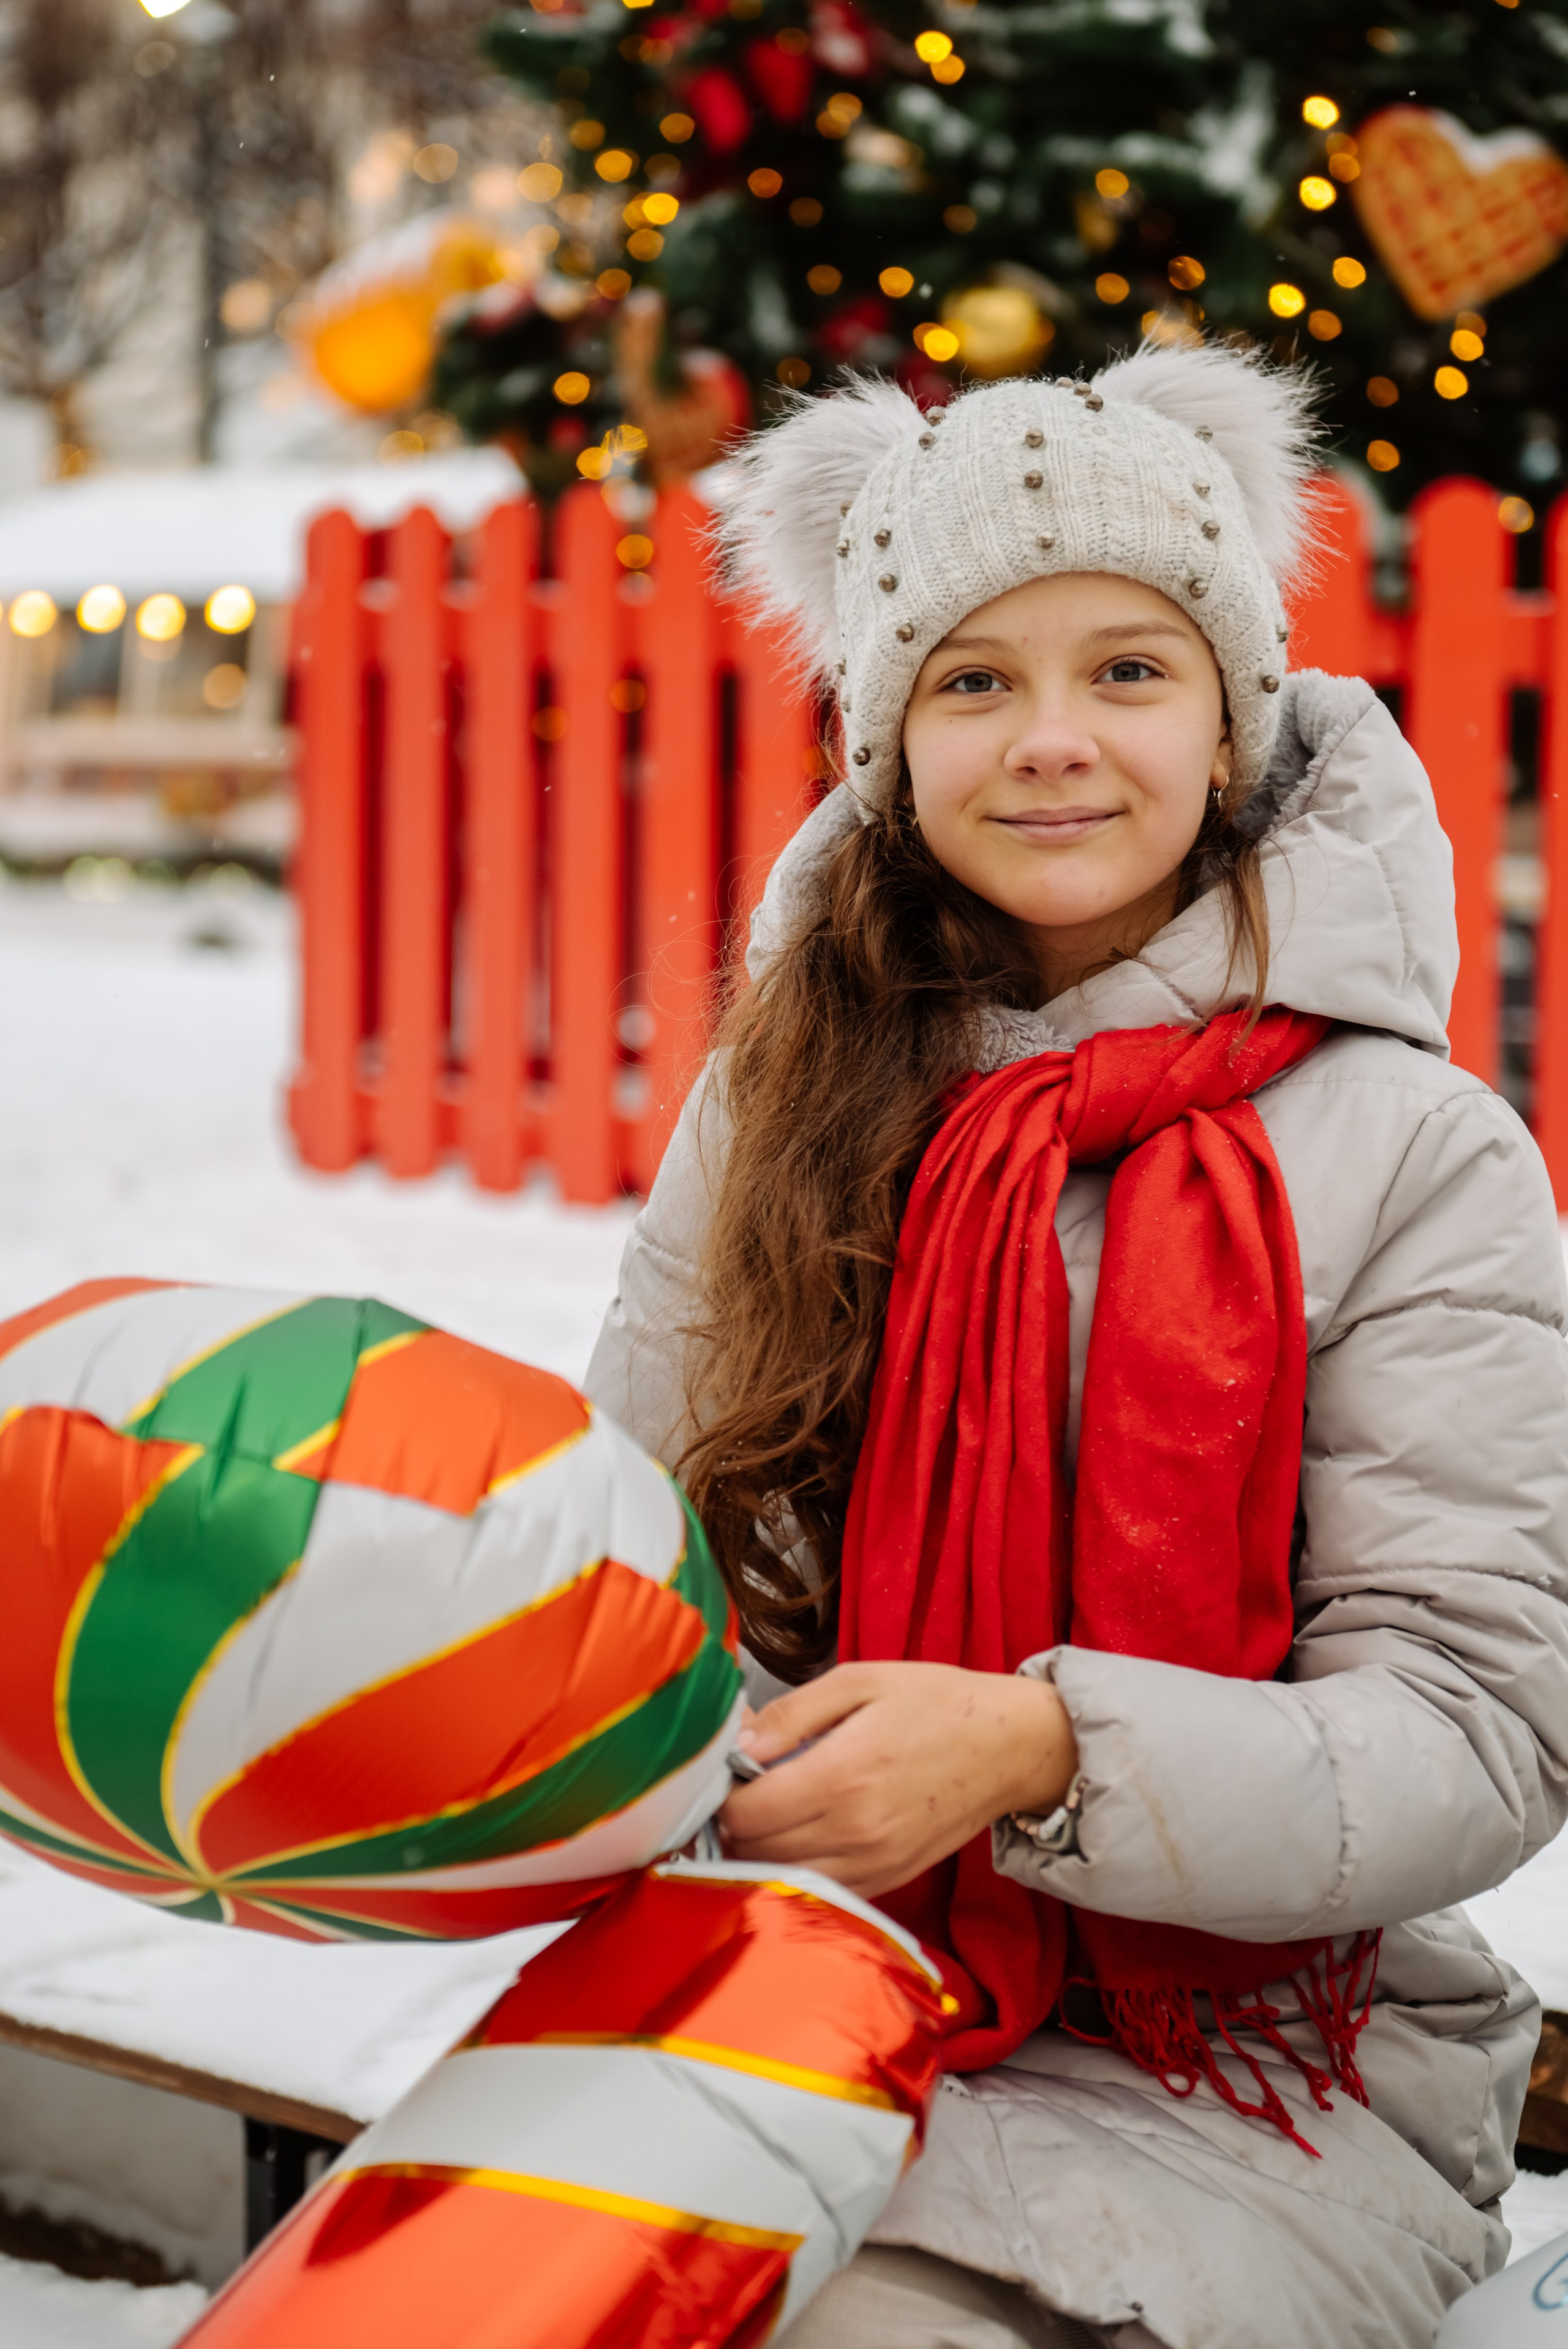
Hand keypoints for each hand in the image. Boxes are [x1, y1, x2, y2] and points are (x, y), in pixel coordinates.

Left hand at [717, 1660, 1077, 1898]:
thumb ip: (791, 1715)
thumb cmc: (936, 1703)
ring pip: (784, 1878)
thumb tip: (739, 1746)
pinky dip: (799, 1868)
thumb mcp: (859, 1681)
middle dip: (736, 1821)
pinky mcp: (890, 1879)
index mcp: (842, 1774)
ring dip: (762, 1851)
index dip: (724, 1793)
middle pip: (757, 1851)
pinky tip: (804, 1833)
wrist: (1011, 1746)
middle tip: (743, 1788)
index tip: (729, 1770)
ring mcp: (874, 1863)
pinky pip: (823, 1890)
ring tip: (770, 1810)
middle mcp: (854, 1830)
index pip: (748, 1812)